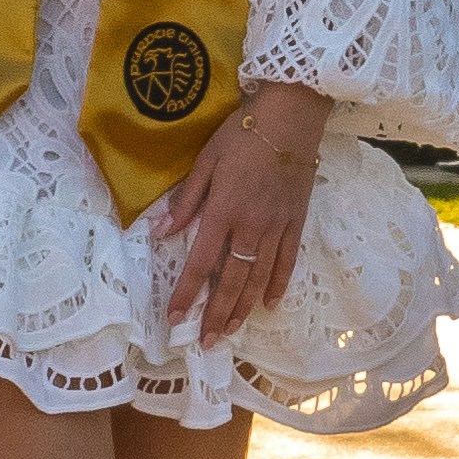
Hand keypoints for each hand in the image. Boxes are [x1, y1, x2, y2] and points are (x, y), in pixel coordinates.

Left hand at [151, 78, 326, 340]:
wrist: (292, 117)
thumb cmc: (243, 134)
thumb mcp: (206, 160)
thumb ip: (186, 200)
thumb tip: (161, 232)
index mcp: (223, 211)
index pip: (200, 262)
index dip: (187, 293)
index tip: (174, 318)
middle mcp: (250, 226)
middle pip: (231, 279)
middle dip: (216, 313)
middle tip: (207, 341)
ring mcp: (277, 227)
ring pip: (259, 277)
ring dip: (243, 307)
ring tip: (231, 330)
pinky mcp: (296, 222)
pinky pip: (287, 260)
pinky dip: (278, 284)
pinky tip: (269, 302)